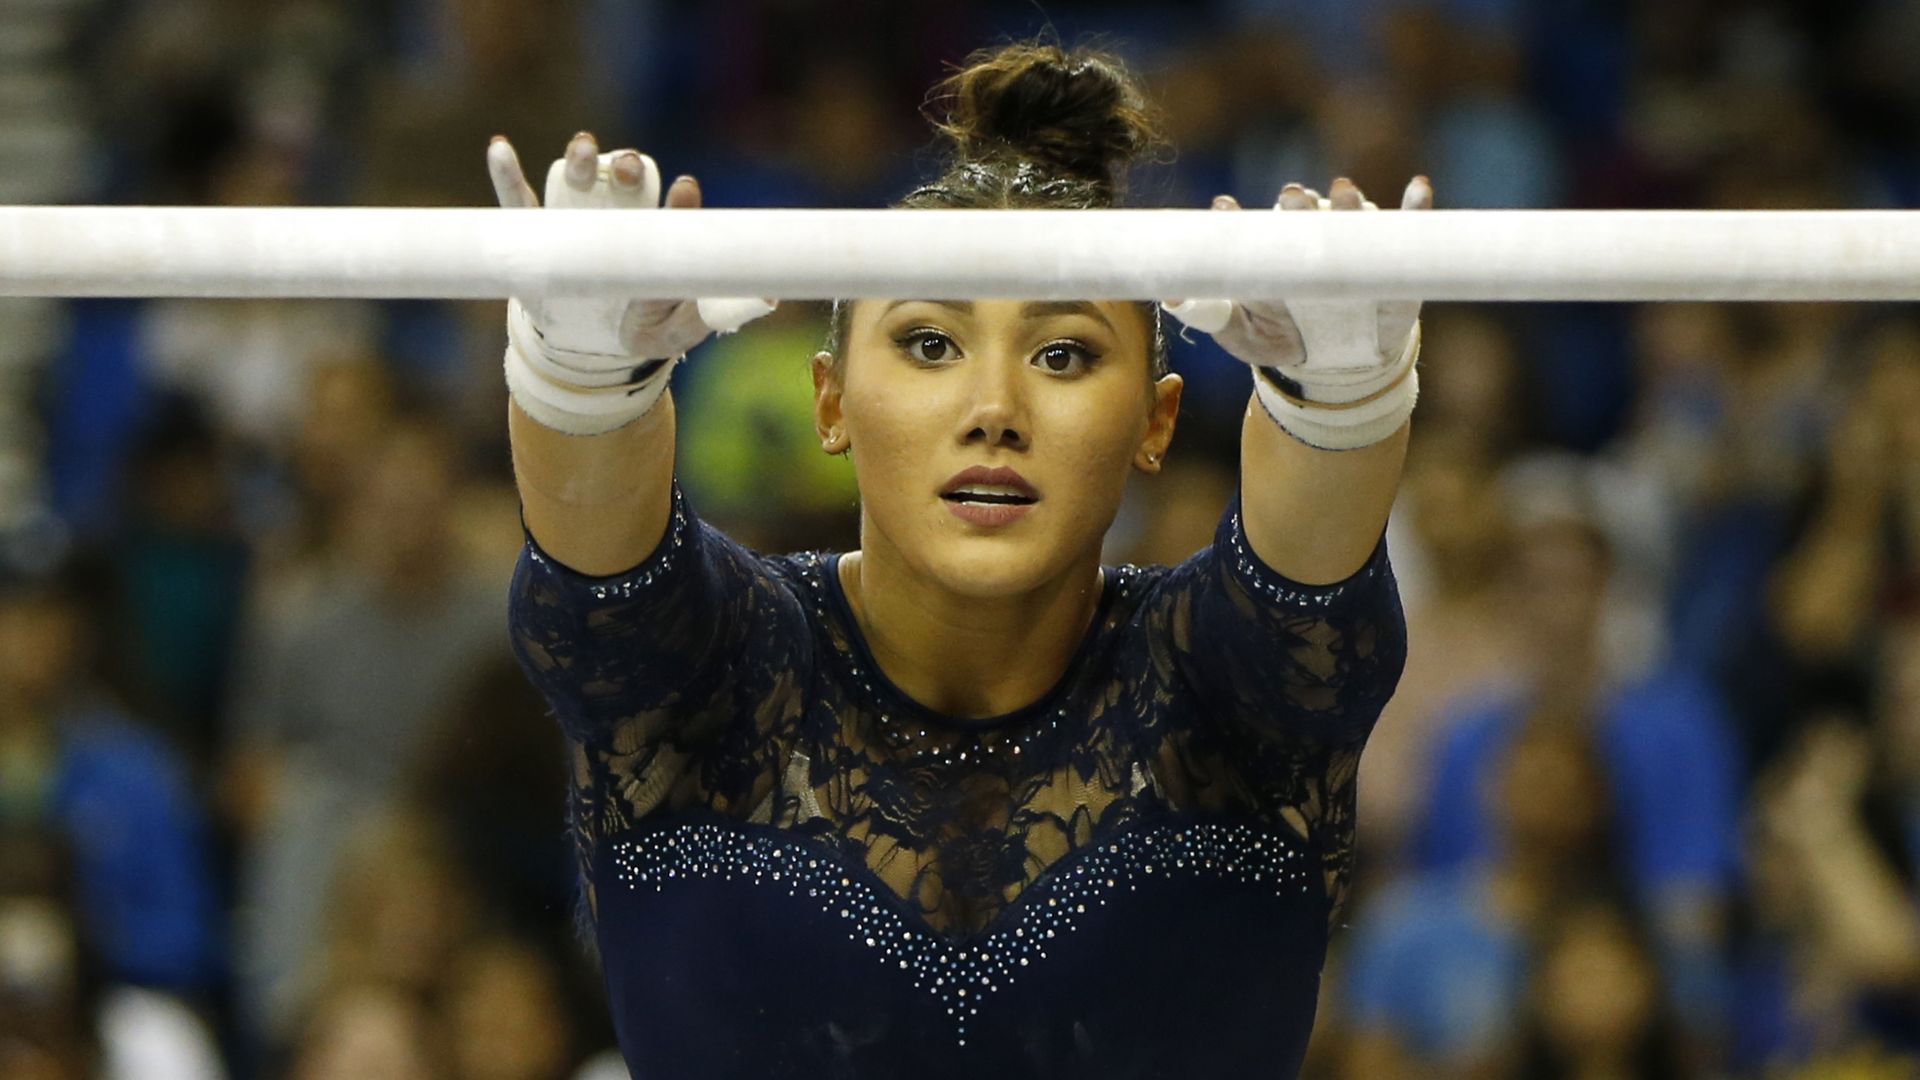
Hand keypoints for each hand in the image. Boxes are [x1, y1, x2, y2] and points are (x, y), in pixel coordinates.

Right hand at [488, 132, 774, 361]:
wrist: (590, 351)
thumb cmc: (642, 329)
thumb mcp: (677, 330)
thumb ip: (708, 316)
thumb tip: (765, 300)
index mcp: (653, 232)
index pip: (669, 208)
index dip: (678, 199)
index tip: (685, 190)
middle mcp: (616, 215)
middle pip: (623, 180)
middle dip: (627, 168)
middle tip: (628, 170)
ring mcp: (573, 220)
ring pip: (575, 178)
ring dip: (579, 157)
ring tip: (582, 149)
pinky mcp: (534, 233)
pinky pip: (516, 200)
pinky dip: (505, 173)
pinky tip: (501, 147)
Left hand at [1163, 176, 1432, 450]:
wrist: (1336, 369)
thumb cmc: (1283, 341)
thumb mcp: (1243, 337)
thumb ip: (1209, 316)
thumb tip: (1169, 299)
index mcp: (1272, 251)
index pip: (1251, 226)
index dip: (1236, 218)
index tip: (1222, 210)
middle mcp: (1312, 238)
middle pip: (1303, 212)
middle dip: (1296, 203)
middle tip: (1289, 198)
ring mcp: (1353, 245)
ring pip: (1351, 216)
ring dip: (1348, 201)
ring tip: (1342, 191)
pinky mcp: (1393, 259)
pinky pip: (1409, 227)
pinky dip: (1416, 206)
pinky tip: (1418, 187)